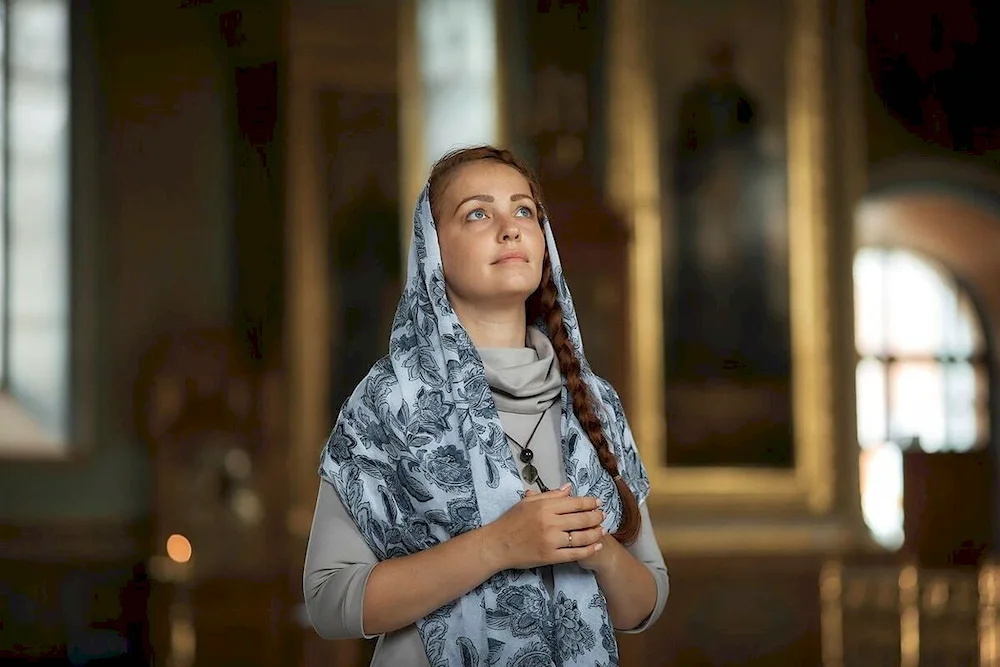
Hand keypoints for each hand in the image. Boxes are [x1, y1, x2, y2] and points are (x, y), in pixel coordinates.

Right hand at [481, 483, 605, 570]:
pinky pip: (575, 553)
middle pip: (582, 518)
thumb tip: (568, 488)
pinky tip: (597, 545)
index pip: (575, 503)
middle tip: (602, 515)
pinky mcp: (551, 557)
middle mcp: (550, 522)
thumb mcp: (527, 502)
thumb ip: (550, 495)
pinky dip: (589, 549)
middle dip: (597, 516)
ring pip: (582, 536)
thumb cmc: (510, 521)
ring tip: (602, 530)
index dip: (590, 502)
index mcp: (545, 506)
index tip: (598, 502)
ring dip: (596, 533)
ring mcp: (552, 541)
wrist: (497, 545)